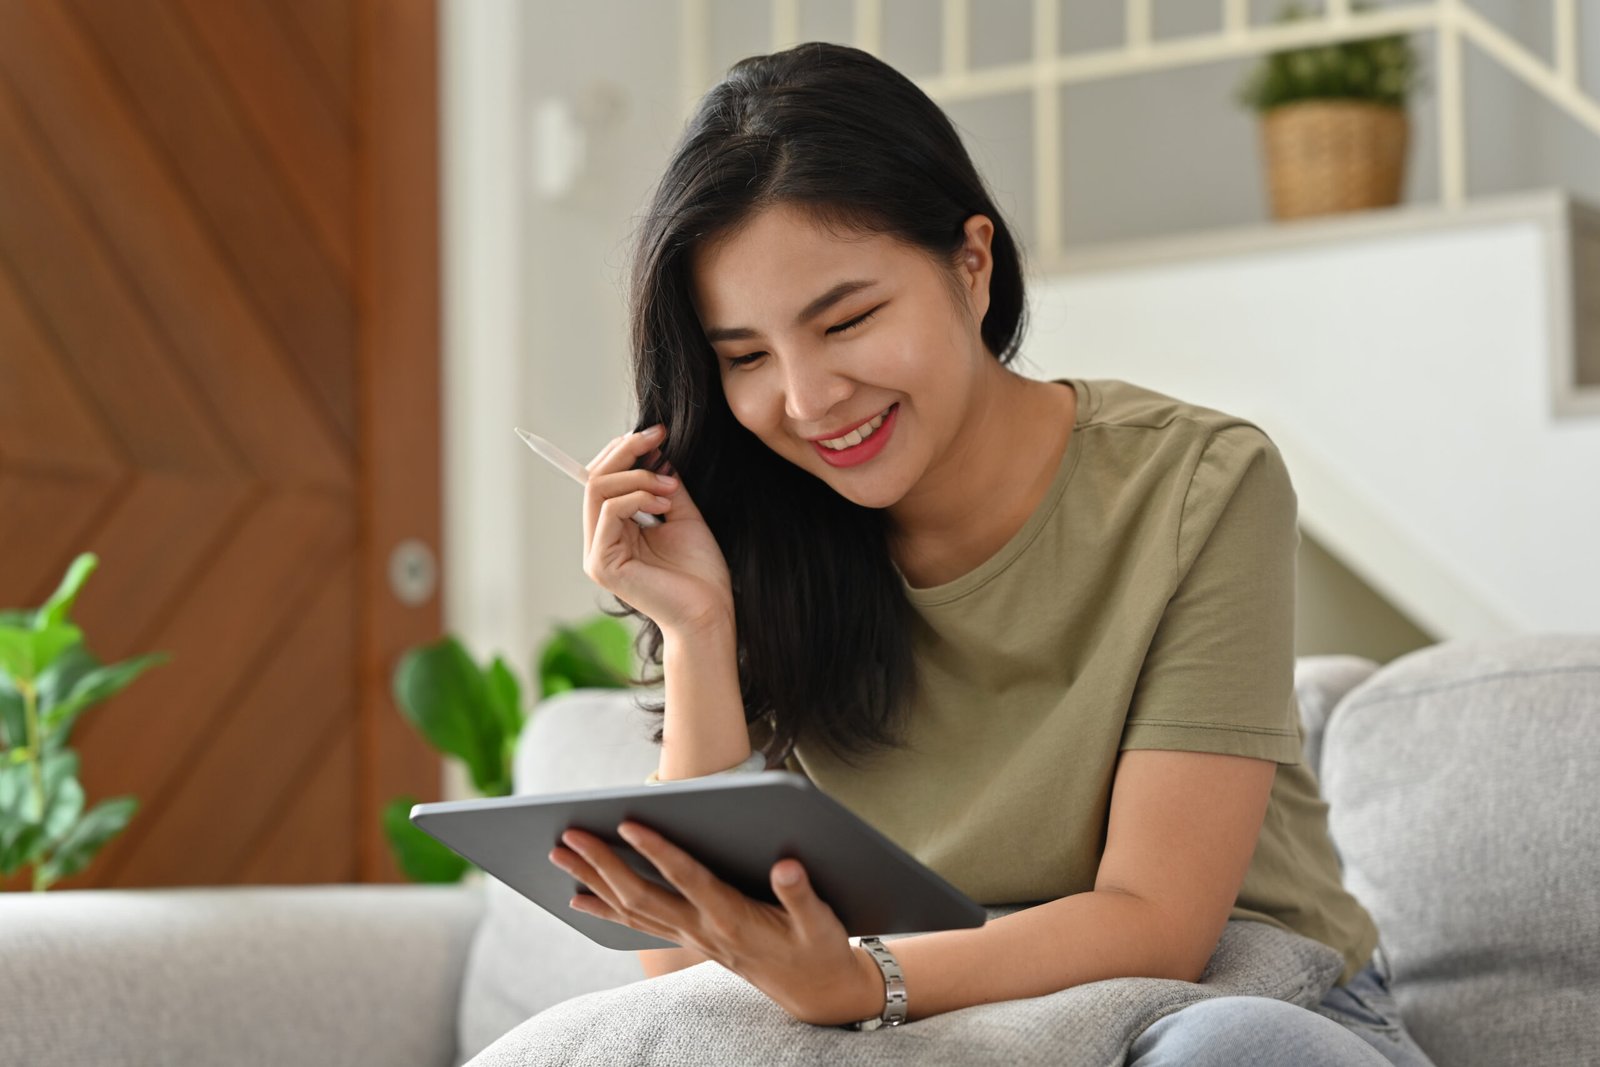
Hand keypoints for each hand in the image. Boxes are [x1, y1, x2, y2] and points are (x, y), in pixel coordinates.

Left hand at [549, 822, 883, 1026]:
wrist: (814, 992)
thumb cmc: (818, 948)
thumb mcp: (822, 922)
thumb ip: (802, 894)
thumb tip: (786, 865)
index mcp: (732, 916)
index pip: (686, 878)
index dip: (657, 850)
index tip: (629, 823)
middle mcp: (702, 928)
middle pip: (641, 895)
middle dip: (602, 864)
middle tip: (568, 835)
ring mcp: (690, 936)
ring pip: (631, 909)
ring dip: (592, 881)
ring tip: (559, 855)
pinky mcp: (688, 939)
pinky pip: (637, 924)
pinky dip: (605, 909)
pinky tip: (580, 897)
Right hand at [582, 426, 733, 633]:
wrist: (709, 612)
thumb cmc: (700, 572)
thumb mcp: (682, 515)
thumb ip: (663, 485)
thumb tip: (654, 452)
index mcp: (615, 530)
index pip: (604, 479)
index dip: (624, 449)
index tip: (658, 432)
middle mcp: (599, 540)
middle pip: (594, 478)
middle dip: (626, 451)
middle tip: (659, 438)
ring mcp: (596, 553)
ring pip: (598, 489)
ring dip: (637, 476)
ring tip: (670, 486)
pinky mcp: (602, 563)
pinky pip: (609, 511)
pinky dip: (636, 496)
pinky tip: (663, 502)